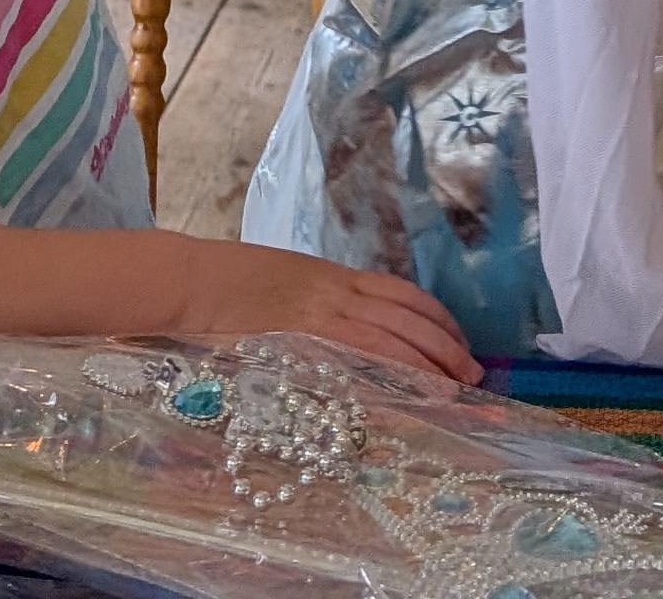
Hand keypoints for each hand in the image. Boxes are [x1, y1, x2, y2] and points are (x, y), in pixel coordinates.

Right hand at [170, 240, 479, 381]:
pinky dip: (393, 367)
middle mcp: (335, 290)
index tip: (459, 340)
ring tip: (456, 385)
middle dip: (446, 343)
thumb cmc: (226, 285)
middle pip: (407, 314)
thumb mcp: (283, 286)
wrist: (190, 280)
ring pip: (393, 333)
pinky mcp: (304, 334)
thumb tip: (344, 336)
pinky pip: (361, 351)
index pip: (401, 294)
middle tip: (473, 371)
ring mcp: (321, 311)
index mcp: (332, 277)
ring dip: (430, 359)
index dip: (436, 318)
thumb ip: (316, 308)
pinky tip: (412, 385)